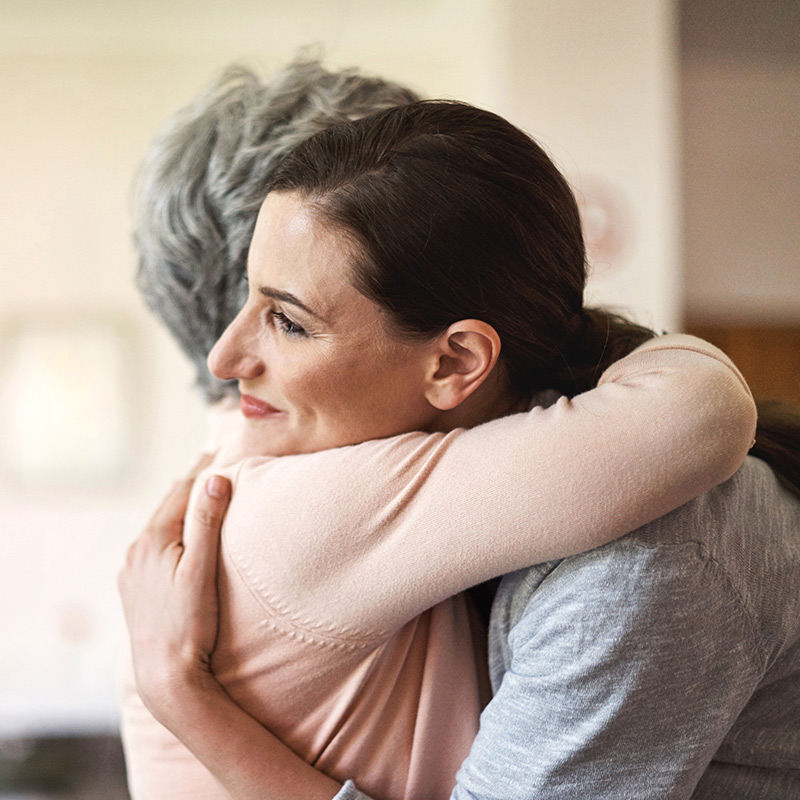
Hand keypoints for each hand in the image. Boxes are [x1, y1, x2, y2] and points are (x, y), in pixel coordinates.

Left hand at [118, 456, 231, 721]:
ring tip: (199, 495)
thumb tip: (214, 478)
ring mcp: (132, 572)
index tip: (220, 448)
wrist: (165, 675)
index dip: (202, 468)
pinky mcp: (134, 590)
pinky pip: (153, 548)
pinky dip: (170, 533)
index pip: (181, 491)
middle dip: (189, 484)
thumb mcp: (203, 569)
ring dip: (178, 509)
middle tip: (212, 462)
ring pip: (159, 527)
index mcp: (153, 539)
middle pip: (167, 505)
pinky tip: (179, 539)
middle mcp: (136, 551)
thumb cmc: (190, 623)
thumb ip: (207, 522)